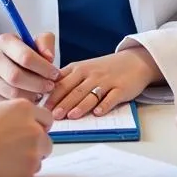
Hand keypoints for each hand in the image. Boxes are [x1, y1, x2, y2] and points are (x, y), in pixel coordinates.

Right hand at [0, 33, 58, 103]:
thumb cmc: (19, 54)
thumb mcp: (32, 42)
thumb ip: (45, 43)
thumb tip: (49, 58)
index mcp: (4, 41)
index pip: (26, 57)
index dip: (44, 68)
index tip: (55, 74)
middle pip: (17, 77)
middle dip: (38, 84)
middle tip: (50, 86)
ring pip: (12, 93)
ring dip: (31, 96)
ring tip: (40, 93)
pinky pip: (5, 103)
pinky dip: (20, 104)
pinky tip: (29, 99)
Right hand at [0, 98, 53, 176]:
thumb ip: (13, 115)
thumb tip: (19, 122)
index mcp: (24, 108)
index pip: (46, 117)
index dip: (39, 126)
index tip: (32, 132)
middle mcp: (34, 126)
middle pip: (47, 138)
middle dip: (38, 144)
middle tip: (22, 150)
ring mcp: (34, 147)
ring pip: (42, 154)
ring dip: (32, 157)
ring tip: (11, 159)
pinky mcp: (30, 167)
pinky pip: (33, 170)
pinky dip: (23, 171)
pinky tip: (7, 169)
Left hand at [45, 47, 160, 119]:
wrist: (134, 61)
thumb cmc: (105, 68)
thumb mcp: (84, 68)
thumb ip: (67, 79)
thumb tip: (47, 96)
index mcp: (79, 69)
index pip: (62, 82)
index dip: (52, 95)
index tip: (42, 106)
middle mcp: (91, 74)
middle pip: (75, 90)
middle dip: (63, 103)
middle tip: (53, 115)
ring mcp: (107, 81)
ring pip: (91, 94)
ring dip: (81, 105)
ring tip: (71, 116)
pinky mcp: (121, 88)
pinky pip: (112, 98)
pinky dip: (105, 105)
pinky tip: (98, 113)